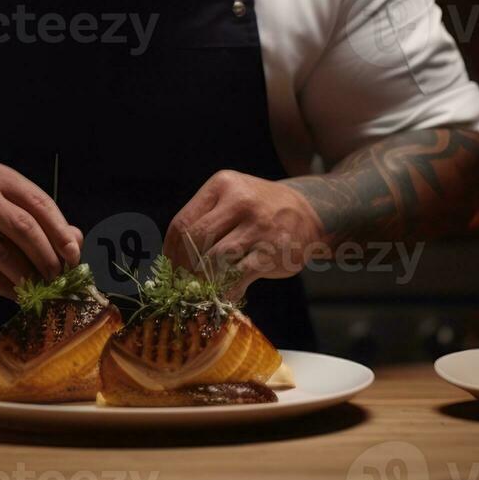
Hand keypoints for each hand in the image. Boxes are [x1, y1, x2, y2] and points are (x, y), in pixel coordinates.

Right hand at [0, 163, 82, 298]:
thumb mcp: (9, 210)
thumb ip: (43, 223)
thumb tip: (77, 242)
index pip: (39, 203)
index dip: (60, 231)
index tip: (74, 255)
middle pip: (24, 227)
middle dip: (47, 256)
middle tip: (59, 277)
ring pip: (5, 255)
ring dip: (29, 277)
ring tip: (42, 289)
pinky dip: (8, 288)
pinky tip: (19, 295)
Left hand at [163, 170, 324, 297]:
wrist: (309, 212)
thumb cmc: (259, 211)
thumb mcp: (231, 200)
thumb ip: (205, 221)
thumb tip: (173, 262)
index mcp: (223, 184)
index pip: (183, 222)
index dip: (171, 252)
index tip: (170, 270)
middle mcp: (240, 200)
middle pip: (196, 240)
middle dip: (184, 268)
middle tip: (183, 285)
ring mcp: (259, 225)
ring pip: (215, 259)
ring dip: (204, 280)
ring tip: (202, 290)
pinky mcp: (273, 250)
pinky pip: (238, 276)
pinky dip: (225, 290)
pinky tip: (223, 294)